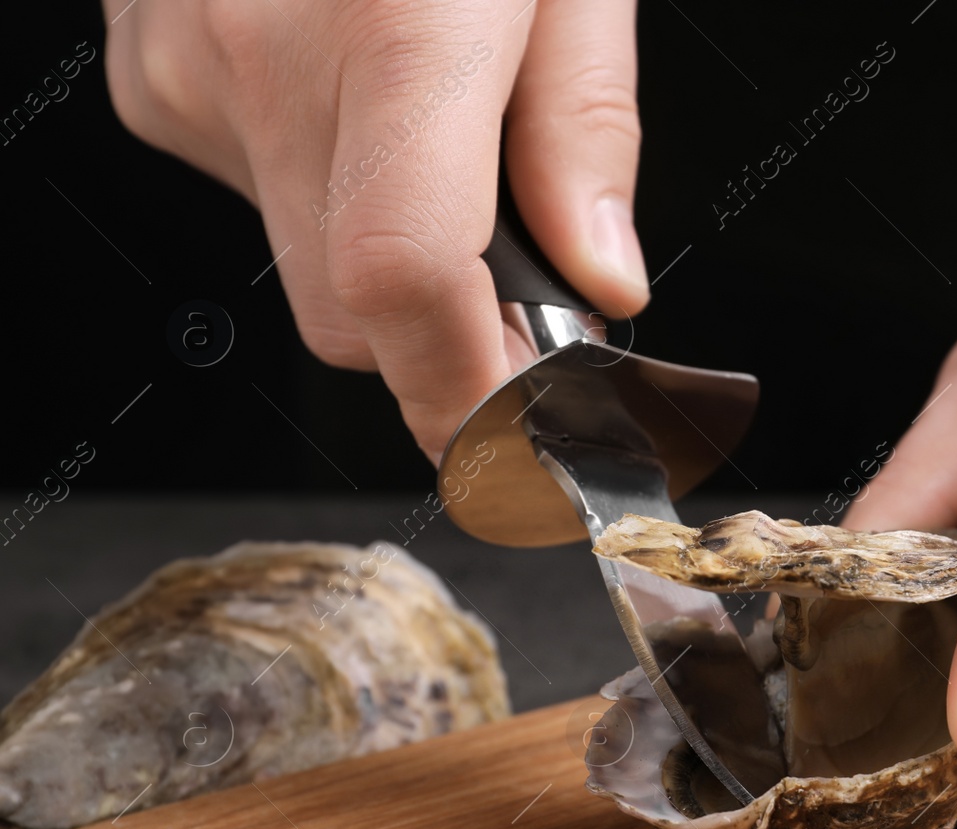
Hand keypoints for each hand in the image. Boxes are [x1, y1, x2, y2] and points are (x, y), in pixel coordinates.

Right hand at [104, 0, 649, 459]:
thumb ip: (584, 130)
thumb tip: (600, 282)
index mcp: (396, 28)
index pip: (407, 283)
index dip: (463, 399)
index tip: (519, 455)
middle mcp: (267, 61)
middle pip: (354, 314)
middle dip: (448, 335)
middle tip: (524, 287)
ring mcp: (189, 68)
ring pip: (304, 265)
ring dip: (387, 251)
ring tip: (432, 130)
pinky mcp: (153, 73)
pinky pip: (258, 196)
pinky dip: (325, 184)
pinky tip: (355, 90)